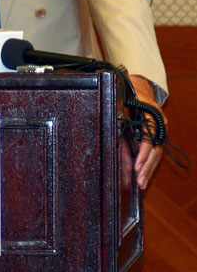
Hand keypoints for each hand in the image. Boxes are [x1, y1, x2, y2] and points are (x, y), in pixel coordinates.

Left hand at [128, 74, 166, 189]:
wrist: (140, 87)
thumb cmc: (129, 95)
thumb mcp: (123, 104)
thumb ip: (120, 120)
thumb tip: (111, 139)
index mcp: (152, 116)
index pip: (149, 139)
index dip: (143, 153)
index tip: (137, 166)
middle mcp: (159, 125)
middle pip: (155, 150)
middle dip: (147, 167)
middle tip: (139, 181)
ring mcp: (160, 131)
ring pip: (156, 155)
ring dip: (148, 170)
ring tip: (141, 184)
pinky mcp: (157, 137)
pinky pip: (154, 153)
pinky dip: (148, 165)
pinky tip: (143, 177)